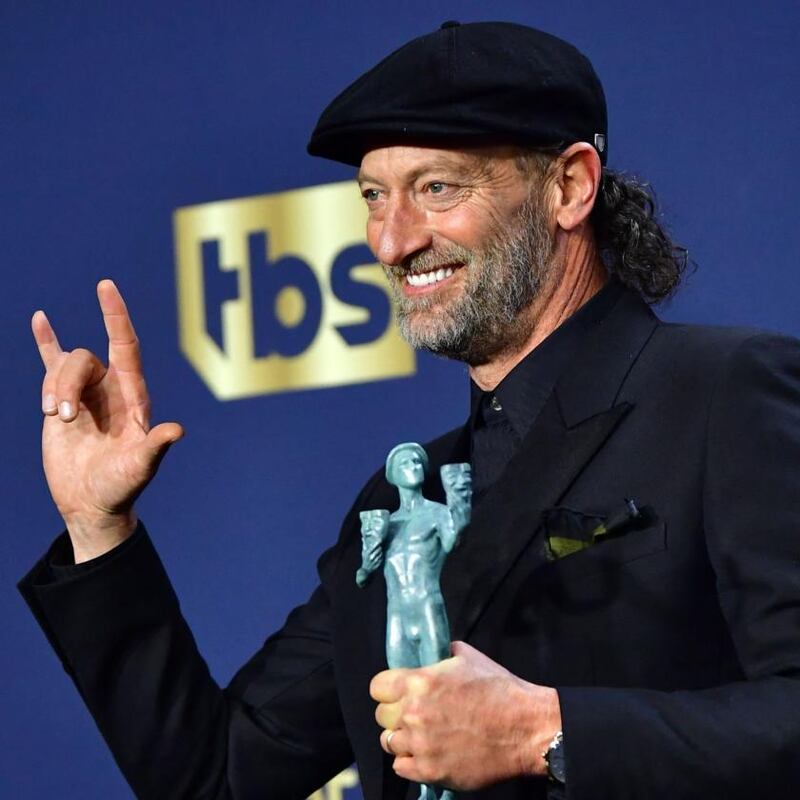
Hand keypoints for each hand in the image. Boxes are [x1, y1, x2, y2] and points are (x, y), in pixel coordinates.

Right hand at [32, 280, 182, 561]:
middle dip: (66, 382)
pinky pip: (52, 364)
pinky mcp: (62, 402)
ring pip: (63, 366)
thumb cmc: (123, 485)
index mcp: (133, 396)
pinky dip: (45, 342)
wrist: (94, 502)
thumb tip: (176, 431)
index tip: (106, 286)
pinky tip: (39, 318)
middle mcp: (111, 388)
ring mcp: (86, 393)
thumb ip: (154, 447)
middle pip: (84, 360)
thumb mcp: (141, 467)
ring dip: (53, 388)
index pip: (126, 345)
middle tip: (63, 416)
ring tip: (55, 418)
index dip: (116, 316)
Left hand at [370, 641, 560, 789]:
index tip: (396, 692)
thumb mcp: (468, 657)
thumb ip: (441, 655)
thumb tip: (430, 653)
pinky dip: (411, 762)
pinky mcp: (430, 771)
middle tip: (413, 715)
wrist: (524, 728)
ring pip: (389, 742)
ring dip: (403, 739)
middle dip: (394, 714)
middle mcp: (414, 713)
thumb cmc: (499, 690)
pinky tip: (426, 753)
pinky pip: (401, 768)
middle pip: (381, 716)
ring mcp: (421, 744)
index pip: (377, 687)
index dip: (387, 689)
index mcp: (419, 682)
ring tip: (421, 736)